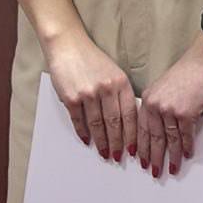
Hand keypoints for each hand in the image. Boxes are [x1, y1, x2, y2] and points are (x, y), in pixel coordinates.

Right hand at [43, 31, 136, 163]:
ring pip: (98, 125)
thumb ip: (120, 93)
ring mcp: (89, 93)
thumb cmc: (92, 60)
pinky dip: (83, 133)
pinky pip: (79, 121)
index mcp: (121, 82)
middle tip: (118, 156)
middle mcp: (107, 88)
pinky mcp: (71, 97)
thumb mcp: (113, 73)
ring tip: (105, 153)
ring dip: (102, 142)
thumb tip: (126, 121)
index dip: (132, 134)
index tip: (133, 148)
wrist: (69, 46)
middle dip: (118, 143)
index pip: (130, 114)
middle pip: (115, 123)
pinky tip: (87, 141)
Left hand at [138, 39, 202, 177]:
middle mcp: (156, 105)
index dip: (142, 147)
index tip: (141, 159)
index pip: (142, 129)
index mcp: (148, 99)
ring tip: (172, 169)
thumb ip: (157, 106)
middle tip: (153, 171)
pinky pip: (186, 135)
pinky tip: (187, 154)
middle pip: (153, 138)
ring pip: (170, 140)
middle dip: (153, 157)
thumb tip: (158, 128)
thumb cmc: (186, 71)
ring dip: (172, 156)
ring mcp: (170, 110)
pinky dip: (187, 146)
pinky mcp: (187, 112)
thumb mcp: (163, 87)